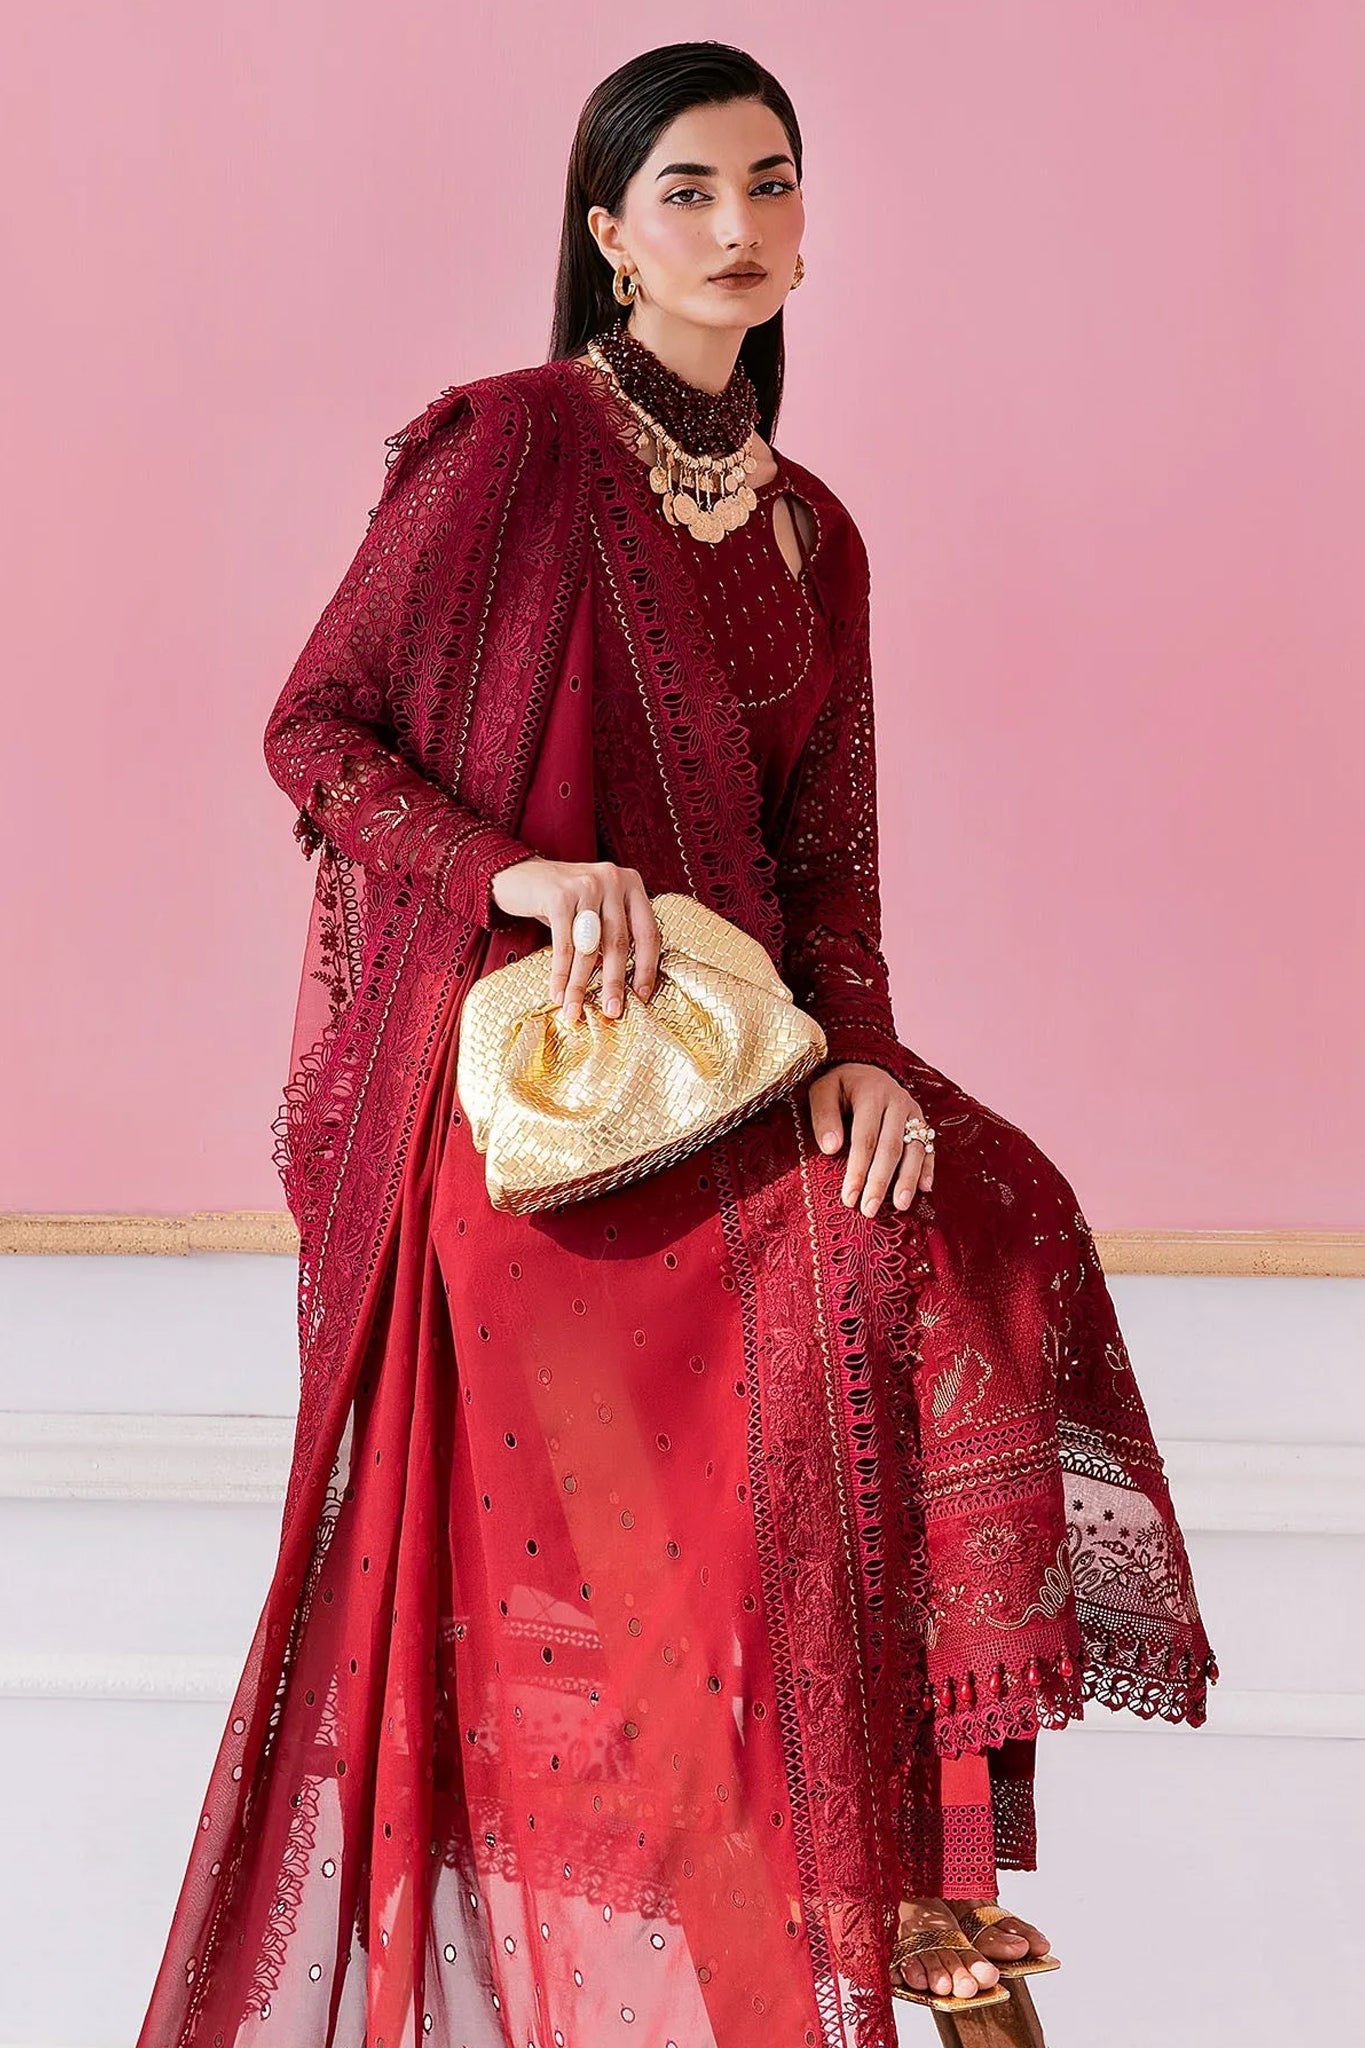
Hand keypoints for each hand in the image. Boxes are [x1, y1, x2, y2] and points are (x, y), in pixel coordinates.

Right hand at [490, 858, 661, 1023]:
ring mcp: (586, 885)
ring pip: (589, 947)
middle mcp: (613, 880)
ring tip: (575, 1011)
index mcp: (631, 883)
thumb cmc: (563, 900)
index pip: (648, 932)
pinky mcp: (559, 896)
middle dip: (614, 983)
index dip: (647, 967)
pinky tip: (557, 994)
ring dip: (581, 985)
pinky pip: (563, 945)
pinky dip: (560, 974)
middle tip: (612, 1011)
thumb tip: (621, 983)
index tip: (642, 995)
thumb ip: (612, 933)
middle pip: (619, 942)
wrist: (519, 874)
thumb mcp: (596, 908)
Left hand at [806, 1063, 933, 1215]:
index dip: (858, 1170)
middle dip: (880, 1182)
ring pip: (915, 1148)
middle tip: (870, 1209)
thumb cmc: (839, 1085)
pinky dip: (928, 1167)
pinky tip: (925, 1188)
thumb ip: (824, 1116)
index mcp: (871, 1094)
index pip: (865, 1138)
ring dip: (908, 1179)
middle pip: (891, 1147)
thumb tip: (831, 1148)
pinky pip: (928, 1146)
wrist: (865, 1066)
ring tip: (901, 1205)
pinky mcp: (922, 1120)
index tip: (849, 1198)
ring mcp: (913, 1111)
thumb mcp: (822, 1091)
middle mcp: (897, 1102)